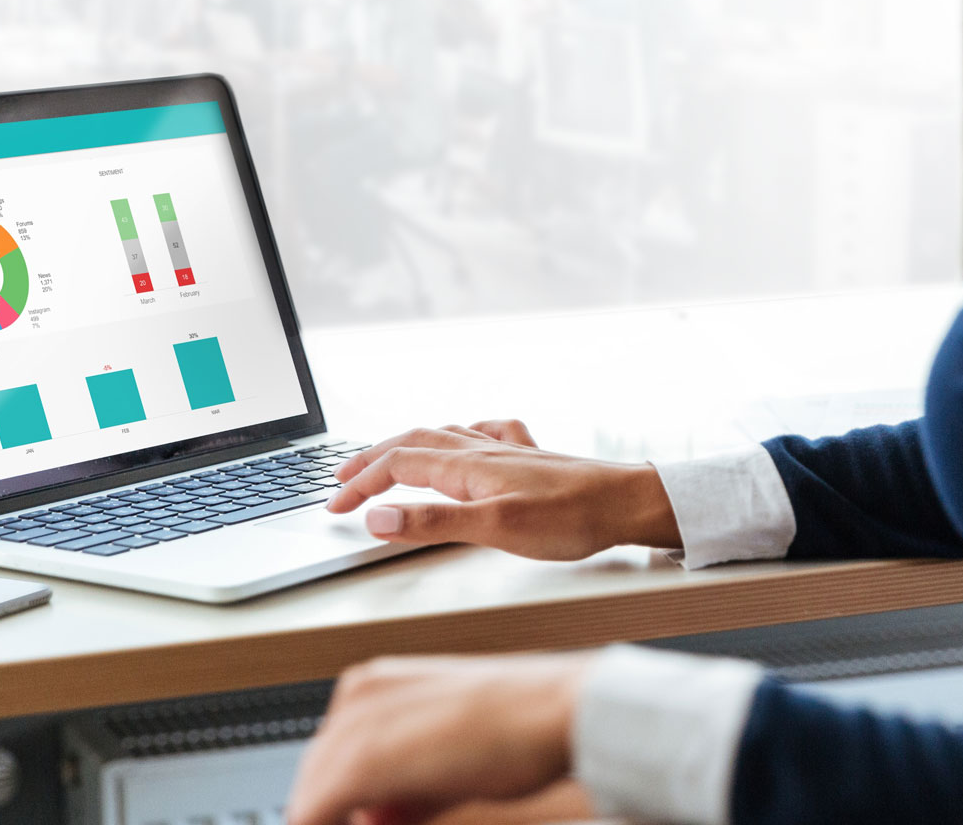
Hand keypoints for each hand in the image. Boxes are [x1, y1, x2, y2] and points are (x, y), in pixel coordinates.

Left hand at [286, 653, 592, 824]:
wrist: (557, 710)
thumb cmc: (523, 725)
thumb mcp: (451, 756)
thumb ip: (408, 786)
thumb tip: (381, 815)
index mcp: (374, 683)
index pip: (333, 755)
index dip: (350, 801)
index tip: (385, 818)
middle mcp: (357, 695)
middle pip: (317, 774)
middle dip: (341, 811)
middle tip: (391, 822)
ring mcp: (356, 726)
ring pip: (311, 794)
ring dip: (336, 819)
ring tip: (394, 821)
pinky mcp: (360, 762)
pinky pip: (314, 812)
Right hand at [327, 420, 681, 559]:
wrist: (628, 502)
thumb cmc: (571, 518)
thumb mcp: (495, 528)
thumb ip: (433, 523)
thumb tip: (377, 518)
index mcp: (467, 466)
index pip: (397, 466)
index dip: (361, 484)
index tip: (334, 507)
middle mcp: (483, 450)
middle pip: (413, 442)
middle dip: (372, 459)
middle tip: (342, 479)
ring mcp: (508, 451)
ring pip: (444, 435)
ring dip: (407, 444)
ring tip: (387, 456)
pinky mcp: (531, 459)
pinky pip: (485, 433)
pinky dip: (462, 433)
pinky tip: (468, 436)